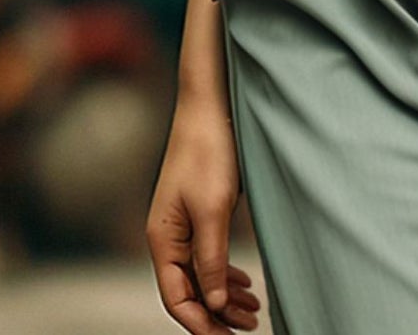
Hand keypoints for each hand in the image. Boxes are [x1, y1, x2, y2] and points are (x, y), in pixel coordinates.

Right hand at [147, 96, 261, 331]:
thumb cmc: (209, 153)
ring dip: (225, 297)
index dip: (200, 323)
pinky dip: (226, 274)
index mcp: (163, 240)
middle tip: (250, 328)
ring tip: (254, 312)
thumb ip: (212, 259)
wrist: (211, 105)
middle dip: (217, 315)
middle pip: (189, 291)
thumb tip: (214, 304)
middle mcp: (168, 238)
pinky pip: (208, 256)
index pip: (176, 298)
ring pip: (201, 275)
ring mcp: (183, 226)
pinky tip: (245, 284)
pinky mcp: (200, 213)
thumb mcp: (213, 209)